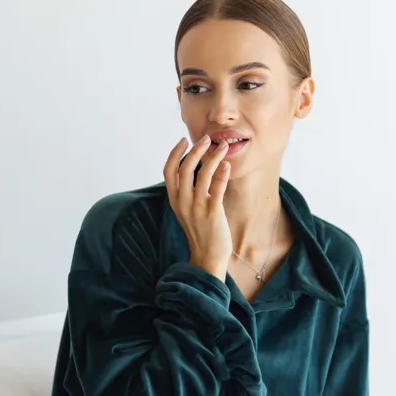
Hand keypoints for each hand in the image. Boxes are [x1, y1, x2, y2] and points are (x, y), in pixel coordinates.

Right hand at [163, 135, 232, 280]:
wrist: (208, 256)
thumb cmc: (200, 231)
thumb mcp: (187, 210)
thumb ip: (187, 192)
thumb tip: (194, 169)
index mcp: (174, 200)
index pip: (168, 170)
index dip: (175, 153)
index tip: (184, 140)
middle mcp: (182, 202)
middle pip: (184, 168)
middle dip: (196, 149)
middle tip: (207, 138)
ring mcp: (196, 208)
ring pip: (202, 175)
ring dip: (213, 157)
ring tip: (223, 147)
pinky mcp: (212, 214)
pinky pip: (217, 189)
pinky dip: (222, 174)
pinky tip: (227, 165)